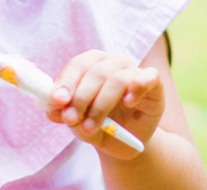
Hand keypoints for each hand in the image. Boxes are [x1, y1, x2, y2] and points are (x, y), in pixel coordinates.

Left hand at [46, 49, 164, 159]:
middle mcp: (113, 63)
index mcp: (91, 65)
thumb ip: (65, 114)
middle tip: (71, 119)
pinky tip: (128, 104)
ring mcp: (134, 72)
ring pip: (116, 79)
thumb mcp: (78, 123)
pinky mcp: (155, 85)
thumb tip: (51, 108)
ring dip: (100, 105)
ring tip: (91, 127)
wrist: (125, 144)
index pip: (77, 65)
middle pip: (95, 71)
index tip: (57, 101)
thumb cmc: (99, 126)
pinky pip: (148, 77)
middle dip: (81, 97)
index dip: (66, 82)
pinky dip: (136, 88)